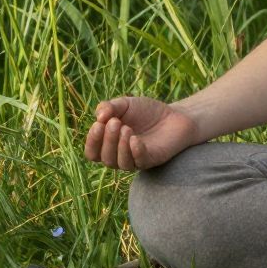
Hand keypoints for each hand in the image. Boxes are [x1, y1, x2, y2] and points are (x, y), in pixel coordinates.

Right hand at [84, 95, 199, 172]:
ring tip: (127, 128)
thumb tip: (98, 116)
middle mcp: (119, 155)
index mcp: (109, 144)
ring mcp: (135, 160)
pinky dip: (135, 151)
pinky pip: (139, 162)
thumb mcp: (126, 104)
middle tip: (115, 122)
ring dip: (120, 146)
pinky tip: (135, 139)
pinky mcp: (151, 160)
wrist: (174, 115)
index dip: (92, 141)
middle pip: (104, 158)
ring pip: (119, 163)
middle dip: (107, 140)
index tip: (98, 124)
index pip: (93, 152)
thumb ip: (109, 107)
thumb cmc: (146, 112)